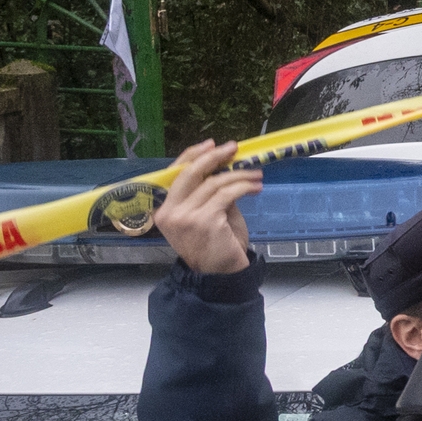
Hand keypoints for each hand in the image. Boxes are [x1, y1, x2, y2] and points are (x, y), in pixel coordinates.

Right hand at [159, 140, 259, 275]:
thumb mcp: (207, 214)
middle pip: (190, 173)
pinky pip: (227, 194)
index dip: (193, 155)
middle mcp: (170, 212)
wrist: (221, 275)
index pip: (175, 174)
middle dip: (214, 157)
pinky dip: (244, 186)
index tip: (212, 145)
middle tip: (234, 149)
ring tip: (256, 175)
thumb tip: (223, 167)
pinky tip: (255, 187)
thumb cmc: (215, 245)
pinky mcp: (205, 220)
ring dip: (239, 175)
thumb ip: (208, 193)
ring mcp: (185, 217)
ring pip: (214, 182)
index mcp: (165, 209)